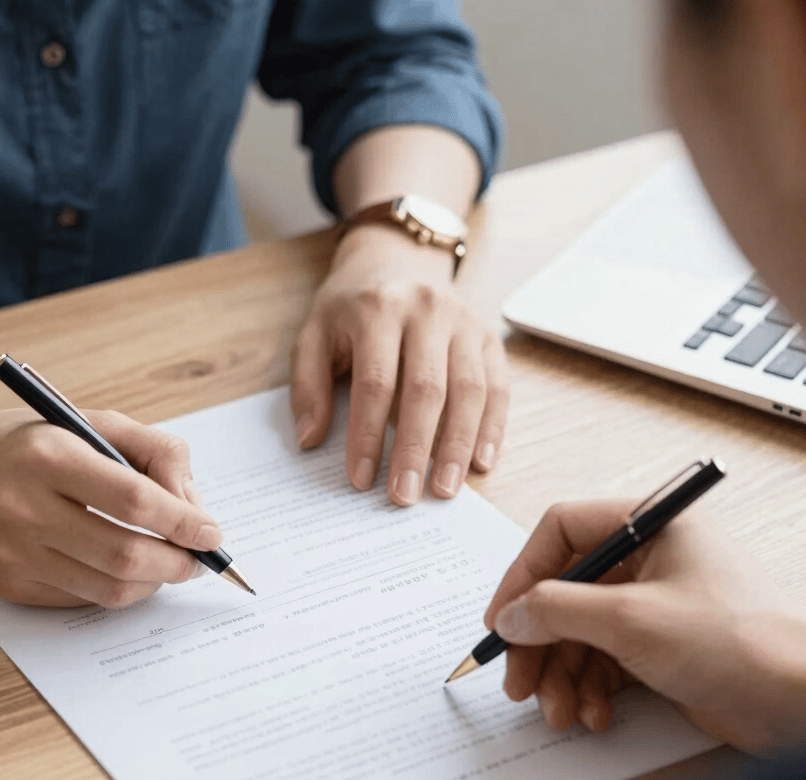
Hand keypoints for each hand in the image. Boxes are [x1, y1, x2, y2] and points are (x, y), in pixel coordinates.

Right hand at [0, 408, 222, 606]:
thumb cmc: (40, 443)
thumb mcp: (98, 423)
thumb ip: (157, 453)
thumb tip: (194, 509)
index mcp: (48, 456)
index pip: (133, 500)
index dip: (182, 521)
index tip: (211, 532)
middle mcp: (22, 506)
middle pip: (124, 553)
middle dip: (177, 562)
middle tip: (197, 559)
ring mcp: (12, 552)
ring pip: (109, 588)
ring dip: (154, 581)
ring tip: (168, 563)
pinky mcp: (9, 584)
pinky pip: (84, 599)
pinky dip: (118, 587)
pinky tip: (124, 567)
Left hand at [290, 224, 507, 505]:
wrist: (397, 257)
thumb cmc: (351, 306)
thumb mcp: (314, 333)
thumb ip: (308, 385)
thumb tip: (310, 439)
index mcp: (378, 310)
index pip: (376, 383)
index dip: (369, 435)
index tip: (361, 479)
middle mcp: (427, 311)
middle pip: (427, 390)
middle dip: (416, 449)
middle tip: (405, 497)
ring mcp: (464, 323)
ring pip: (469, 391)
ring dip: (458, 446)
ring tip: (446, 490)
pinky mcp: (487, 336)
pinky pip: (498, 386)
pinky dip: (492, 427)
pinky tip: (481, 462)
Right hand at [485, 501, 805, 754]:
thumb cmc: (738, 643)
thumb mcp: (630, 619)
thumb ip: (557, 610)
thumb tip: (511, 615)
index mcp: (651, 524)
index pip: (562, 532)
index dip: (523, 575)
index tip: (500, 619)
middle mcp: (651, 559)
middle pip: (566, 590)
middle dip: (540, 641)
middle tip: (518, 681)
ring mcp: (656, 604)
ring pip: (581, 631)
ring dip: (562, 674)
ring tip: (559, 711)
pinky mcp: (662, 646)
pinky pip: (605, 660)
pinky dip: (591, 689)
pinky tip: (594, 715)